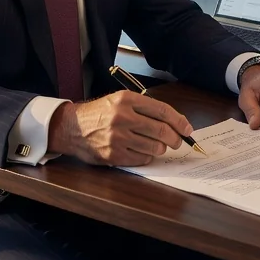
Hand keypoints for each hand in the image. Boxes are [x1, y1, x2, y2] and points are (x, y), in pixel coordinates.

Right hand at [48, 92, 192, 166]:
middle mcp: (122, 117)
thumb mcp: (119, 100)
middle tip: (178, 142)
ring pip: (154, 147)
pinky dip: (147, 156)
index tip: (187, 129)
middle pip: (161, 130)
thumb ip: (144, 108)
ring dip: (161, 148)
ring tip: (157, 145)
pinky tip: (142, 151)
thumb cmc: (99, 114)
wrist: (72, 127)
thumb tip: (173, 122)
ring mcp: (118, 137)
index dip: (179, 121)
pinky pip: (142, 159)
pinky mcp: (114, 155)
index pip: (162, 111)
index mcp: (126, 100)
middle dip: (175, 138)